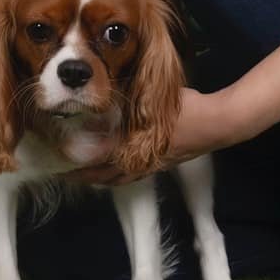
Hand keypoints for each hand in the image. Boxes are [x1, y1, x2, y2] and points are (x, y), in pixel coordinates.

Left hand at [69, 88, 237, 185]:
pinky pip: (132, 176)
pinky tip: (114, 171)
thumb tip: (104, 100)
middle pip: (106, 176)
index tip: (61, 161)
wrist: (218, 124)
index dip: (79, 162)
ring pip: (120, 179)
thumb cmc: (187, 110)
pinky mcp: (160, 164)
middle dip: (85, 176)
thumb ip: (130, 101)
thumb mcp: (155, 102)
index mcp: (136, 147)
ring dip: (101, 178)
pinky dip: (118, 176)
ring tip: (84, 175)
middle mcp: (141, 161)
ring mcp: (151, 165)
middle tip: (65, 174)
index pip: (101, 159)